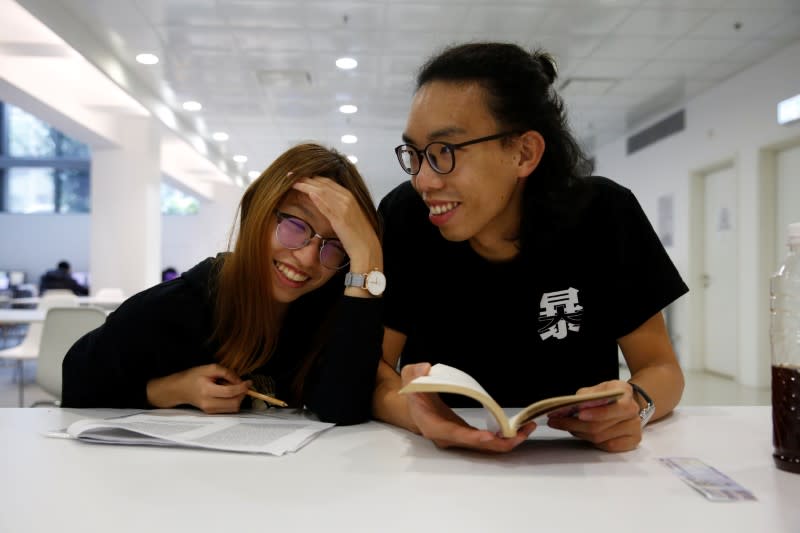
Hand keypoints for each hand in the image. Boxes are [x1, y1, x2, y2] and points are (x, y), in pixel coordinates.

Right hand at [146, 363, 251, 413]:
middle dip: (242, 394)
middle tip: (242, 385)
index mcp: (206, 390)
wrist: (180, 389)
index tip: (249, 382)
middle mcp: (208, 403)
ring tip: (232, 388)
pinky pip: (228, 409)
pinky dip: (233, 401)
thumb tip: (240, 381)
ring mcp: (210, 410)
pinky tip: (227, 394)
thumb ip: (227, 373)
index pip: (230, 392)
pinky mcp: (211, 413)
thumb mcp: (210, 368)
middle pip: (234, 403)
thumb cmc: (194, 376)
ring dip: (238, 398)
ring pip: (233, 408)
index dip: (242, 387)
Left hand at [291, 177, 380, 270]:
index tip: (299, 175)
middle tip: (290, 175)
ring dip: (306, 185)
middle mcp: (347, 198)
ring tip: (293, 182)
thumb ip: (336, 206)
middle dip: (306, 178)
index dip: (312, 177)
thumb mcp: (347, 215)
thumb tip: (320, 200)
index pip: (327, 181)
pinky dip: (318, 199)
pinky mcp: (341, 219)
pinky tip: (308, 193)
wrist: (366, 246)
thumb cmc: (357, 234)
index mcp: (349, 196)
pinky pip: (327, 206)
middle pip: (323, 183)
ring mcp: (344, 207)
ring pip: (322, 191)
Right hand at [401, 363, 534, 452]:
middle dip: (501, 442)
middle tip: (521, 433)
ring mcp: (458, 438)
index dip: (472, 437)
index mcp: (432, 425)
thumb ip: (414, 373)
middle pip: (477, 446)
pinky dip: (502, 437)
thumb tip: (426, 370)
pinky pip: (487, 441)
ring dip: (507, 441)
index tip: (489, 437)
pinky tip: (518, 430)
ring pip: (486, 446)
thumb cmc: (413, 392)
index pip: (454, 434)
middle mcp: (447, 437)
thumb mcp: (409, 378)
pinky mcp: (467, 435)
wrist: (413, 405)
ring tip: (527, 429)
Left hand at [546, 380, 640, 451]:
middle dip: (575, 425)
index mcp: (626, 393)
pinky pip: (606, 446)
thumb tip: (572, 405)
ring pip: (600, 438)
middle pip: (601, 426)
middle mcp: (633, 412)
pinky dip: (590, 441)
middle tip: (556, 421)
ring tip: (564, 426)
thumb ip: (587, 395)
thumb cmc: (610, 394)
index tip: (579, 414)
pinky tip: (580, 433)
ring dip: (579, 433)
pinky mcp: (631, 442)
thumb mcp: (599, 387)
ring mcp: (634, 428)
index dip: (597, 413)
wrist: (626, 402)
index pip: (614, 407)